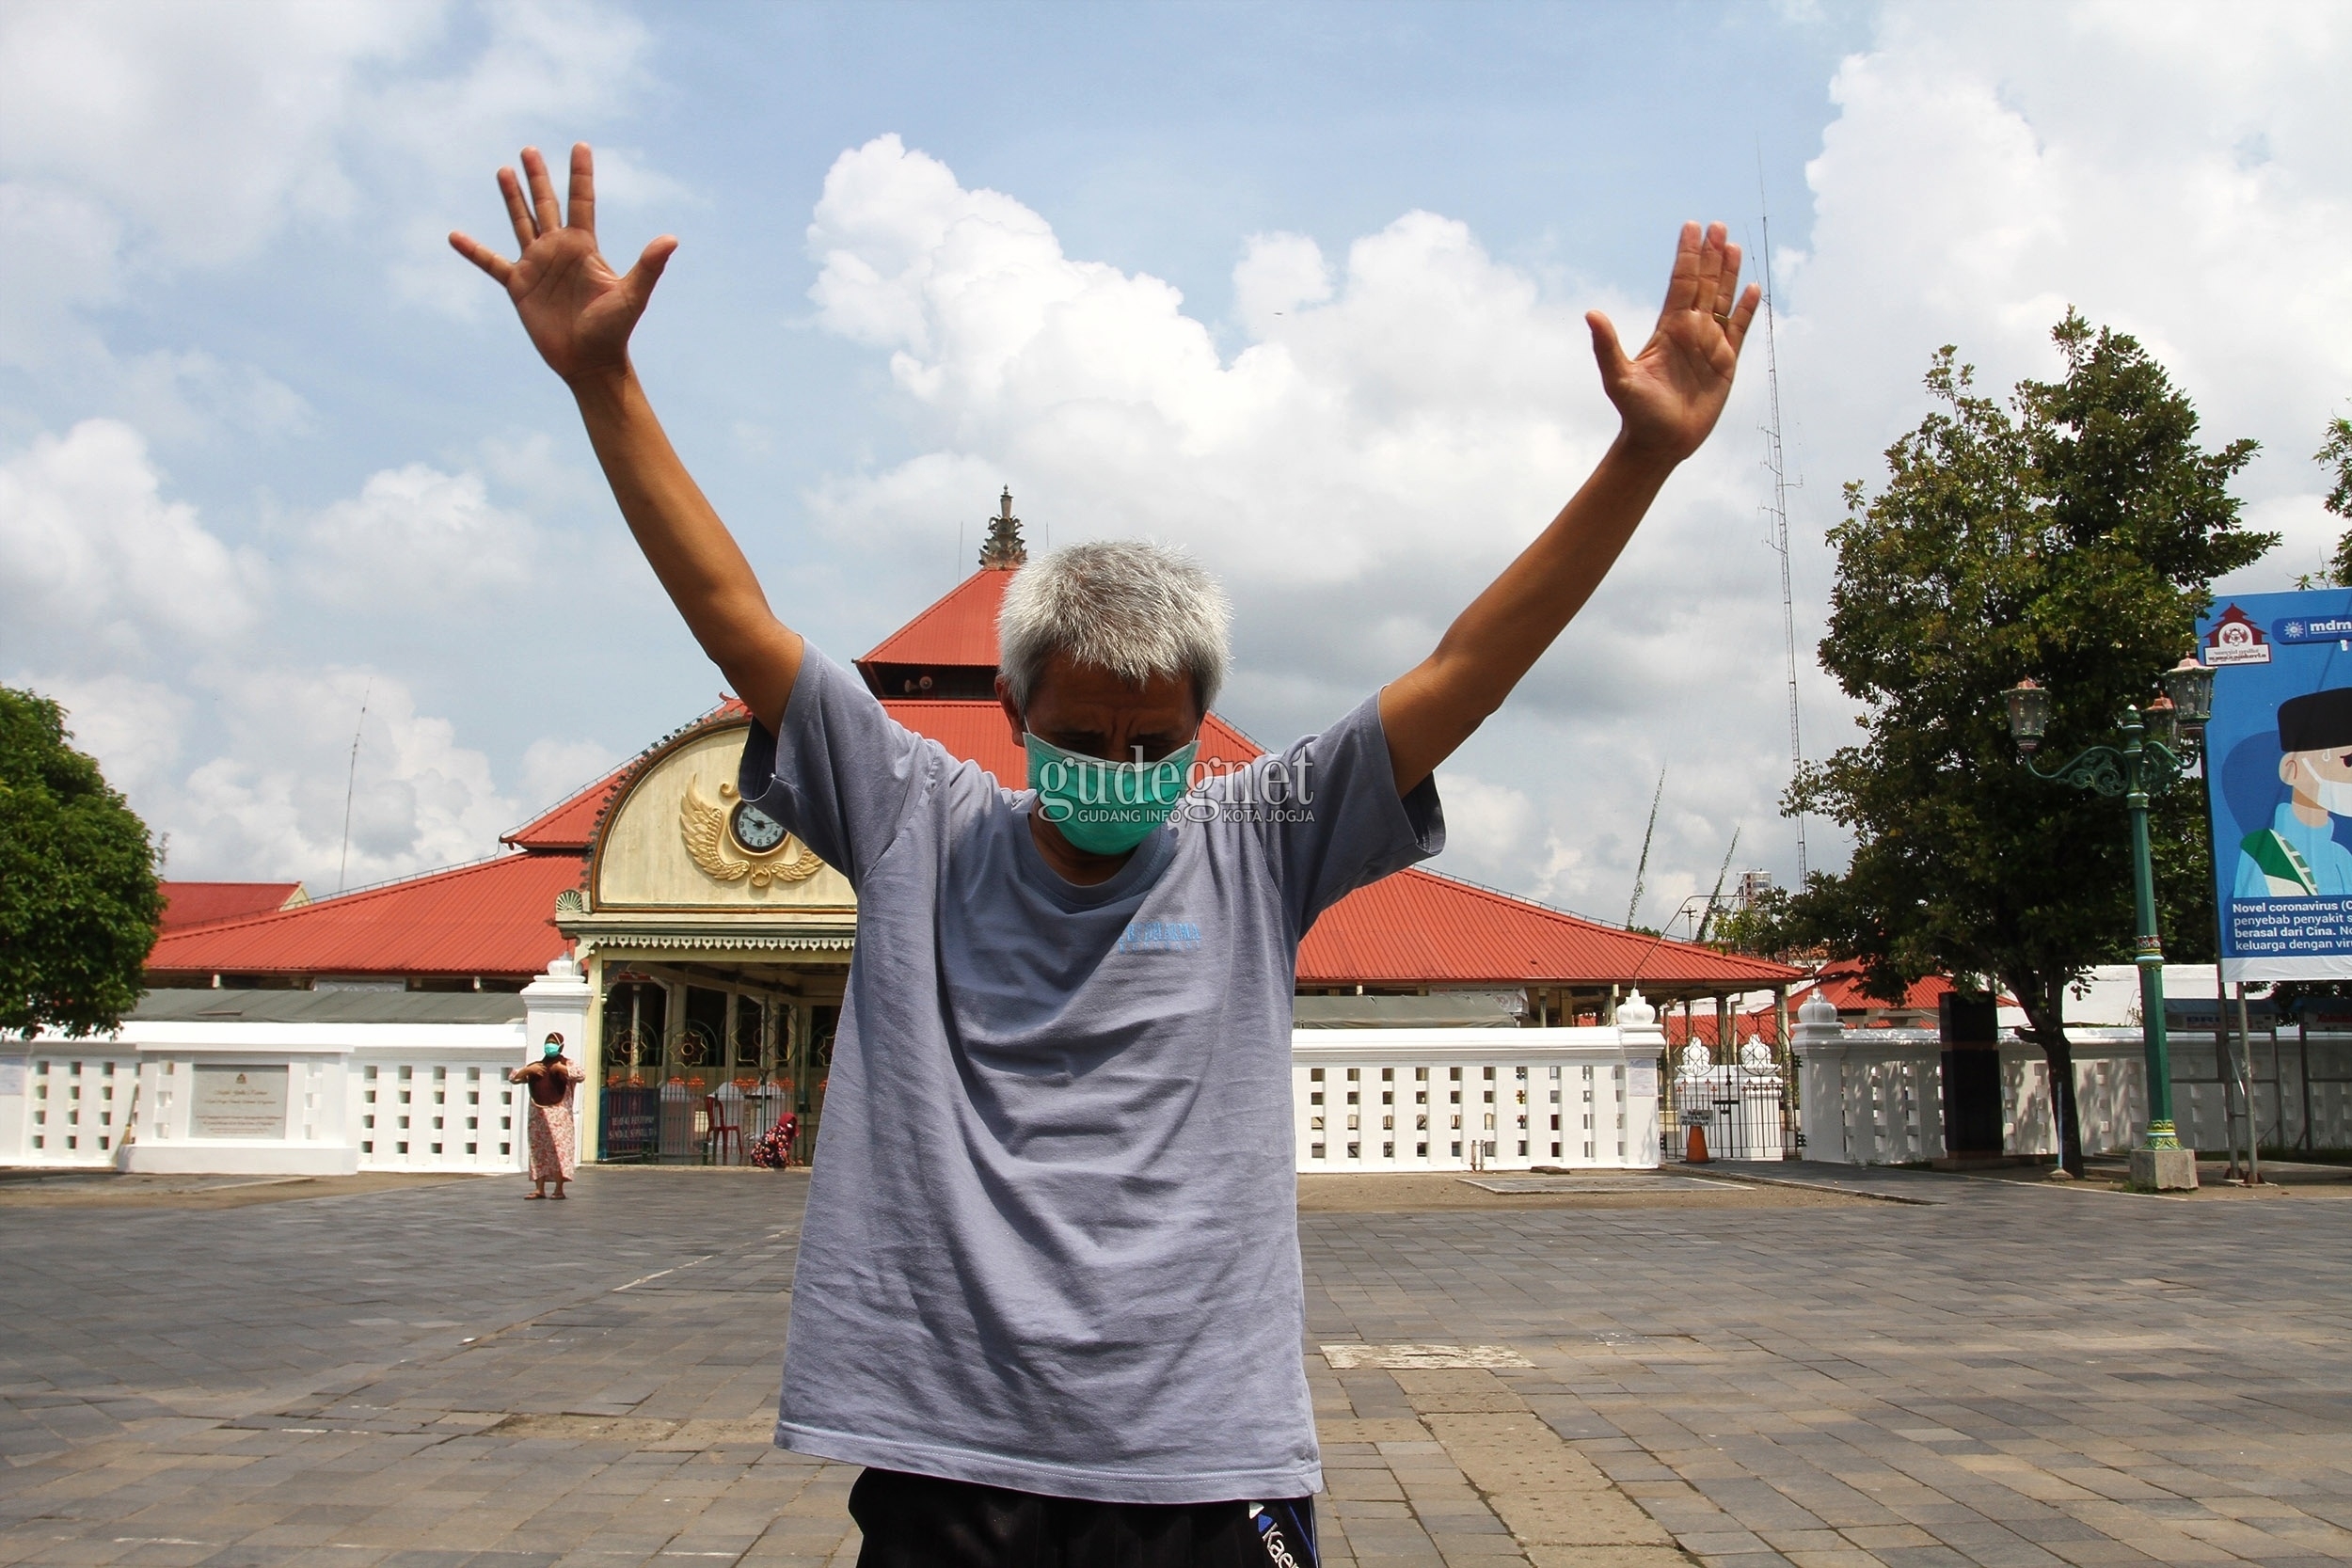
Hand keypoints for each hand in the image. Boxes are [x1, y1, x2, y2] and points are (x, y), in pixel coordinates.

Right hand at [450, 143, 676, 384]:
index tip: (581, 145)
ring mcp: (537, 266)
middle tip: (530, 149)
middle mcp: (559, 250)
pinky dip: (473, 251)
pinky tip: (454, 236)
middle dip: (538, 178)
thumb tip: (672, 239)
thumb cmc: (615, 329)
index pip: (581, 201)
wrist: (590, 361)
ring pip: (521, 223)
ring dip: (512, 198)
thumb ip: (649, 265)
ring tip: (504, 170)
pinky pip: (491, 263)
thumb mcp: (633, 295)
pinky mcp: (519, 286)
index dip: (580, 174)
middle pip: (546, 204)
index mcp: (584, 247)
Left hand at [1586, 221, 1760, 463]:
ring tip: (1734, 245)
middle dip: (1711, 255)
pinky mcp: (1726, 363)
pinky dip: (1746, 310)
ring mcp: (1709, 344)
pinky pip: (1740, 330)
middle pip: (1704, 284)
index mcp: (1668, 329)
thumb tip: (1591, 314)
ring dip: (1729, 274)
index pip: (1680, 283)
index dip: (1687, 255)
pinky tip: (1753, 289)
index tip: (1691, 226)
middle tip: (1717, 225)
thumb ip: (1606, 345)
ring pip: (1723, 300)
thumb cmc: (1636, 413)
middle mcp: (1690, 331)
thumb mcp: (1618, 378)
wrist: (1660, 443)